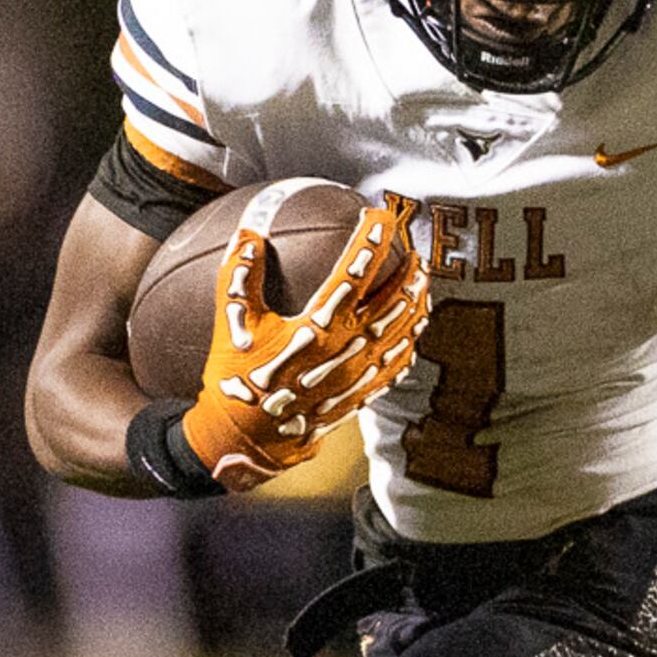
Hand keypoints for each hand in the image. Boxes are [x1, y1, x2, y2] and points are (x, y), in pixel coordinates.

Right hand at [179, 194, 431, 487]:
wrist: (247, 441)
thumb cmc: (236, 379)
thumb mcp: (231, 324)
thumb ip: (239, 275)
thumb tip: (248, 233)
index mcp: (318, 326)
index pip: (355, 272)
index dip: (371, 240)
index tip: (381, 214)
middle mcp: (347, 349)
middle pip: (394, 302)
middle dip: (409, 271)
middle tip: (417, 248)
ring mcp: (358, 375)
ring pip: (402, 333)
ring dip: (417, 304)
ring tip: (425, 282)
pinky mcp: (360, 397)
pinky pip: (396, 367)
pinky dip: (410, 344)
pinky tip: (415, 332)